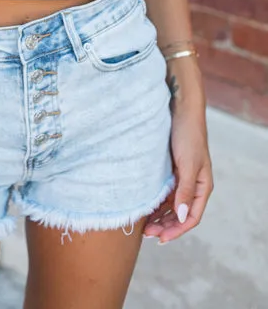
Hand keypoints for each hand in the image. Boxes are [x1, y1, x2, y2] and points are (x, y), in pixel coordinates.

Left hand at [143, 97, 212, 242]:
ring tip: (144, 225)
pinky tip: (145, 207)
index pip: (191, 217)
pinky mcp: (170, 169)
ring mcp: (181, 177)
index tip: (160, 238)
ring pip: (171, 205)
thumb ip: (185, 190)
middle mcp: (193, 184)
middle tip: (147, 234)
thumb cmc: (188, 134)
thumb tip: (181, 217)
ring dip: (159, 216)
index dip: (177, 230)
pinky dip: (156, 202)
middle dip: (166, 226)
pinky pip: (164, 192)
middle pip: (180, 214)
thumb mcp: (188, 164)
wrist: (179, 108)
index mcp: (203, 186)